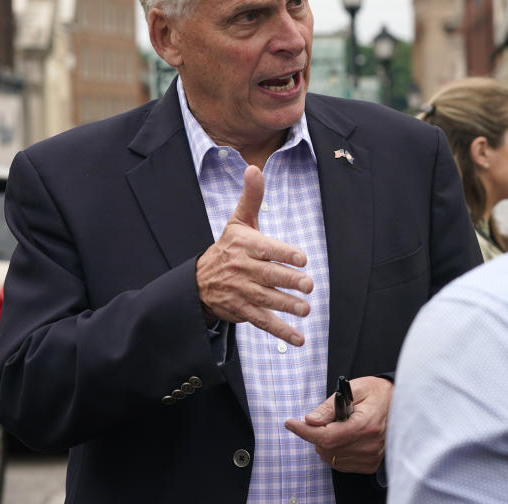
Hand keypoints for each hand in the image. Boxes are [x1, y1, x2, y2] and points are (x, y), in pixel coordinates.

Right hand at [196, 165, 313, 345]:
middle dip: (288, 281)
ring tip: (305, 310)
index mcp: (244, 245)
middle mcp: (242, 269)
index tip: (301, 258)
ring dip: (286, 306)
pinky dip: (281, 332)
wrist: (199, 281)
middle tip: (309, 285)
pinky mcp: (242, 311)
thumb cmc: (228, 247)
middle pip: (268, 275)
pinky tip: (299, 339)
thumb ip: (251, 197)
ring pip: (266, 300)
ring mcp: (242, 292)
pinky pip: (263, 322)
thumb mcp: (238, 221)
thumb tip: (254, 167)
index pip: (266, 249)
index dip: (283, 254)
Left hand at [284, 376, 392, 473]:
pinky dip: (336, 451)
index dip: (304, 432)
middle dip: (317, 433)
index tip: (290, 423)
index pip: (327, 436)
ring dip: (326, 443)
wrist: (400, 402)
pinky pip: (340, 463)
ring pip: (331, 457)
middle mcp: (369, 445)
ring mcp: (371, 457)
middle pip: (326, 448)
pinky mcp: (371, 464)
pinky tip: (345, 436)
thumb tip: (310, 420)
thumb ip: (330, 406)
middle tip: (327, 417)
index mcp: (365, 425)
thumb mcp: (354, 389)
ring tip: (340, 425)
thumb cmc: (376, 392)